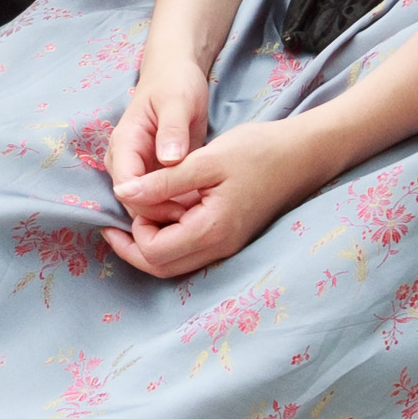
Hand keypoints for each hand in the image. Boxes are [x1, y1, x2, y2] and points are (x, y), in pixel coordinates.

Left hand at [101, 117, 331, 282]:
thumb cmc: (257, 151)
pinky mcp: (229, 237)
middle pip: (161, 267)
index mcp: (212, 230)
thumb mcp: (205, 160)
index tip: (133, 198)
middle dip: (133, 246)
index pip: (155, 252)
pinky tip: (164, 208)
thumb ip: (162, 182)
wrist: (302, 154)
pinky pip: (190, 248)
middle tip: (115, 220)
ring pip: (175, 262)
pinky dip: (169, 235)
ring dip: (151, 241)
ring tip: (140, 209)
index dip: (134, 230)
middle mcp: (219, 247)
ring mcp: (225, 246)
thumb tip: (122, 193)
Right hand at [102, 51, 211, 208]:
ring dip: (168, 213)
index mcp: (124, 143)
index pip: (126, 187)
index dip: (150, 203)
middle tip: (198, 216)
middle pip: (133, 202)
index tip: (183, 208)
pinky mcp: (151, 174)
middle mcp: (124, 161)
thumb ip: (172, 130)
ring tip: (201, 213)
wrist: (175, 76)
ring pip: (144, 205)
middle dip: (161, 213)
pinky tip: (199, 207)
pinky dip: (175, 206)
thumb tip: (168, 160)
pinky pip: (157, 199)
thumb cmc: (175, 84)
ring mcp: (136, 169)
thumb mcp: (178, 101)